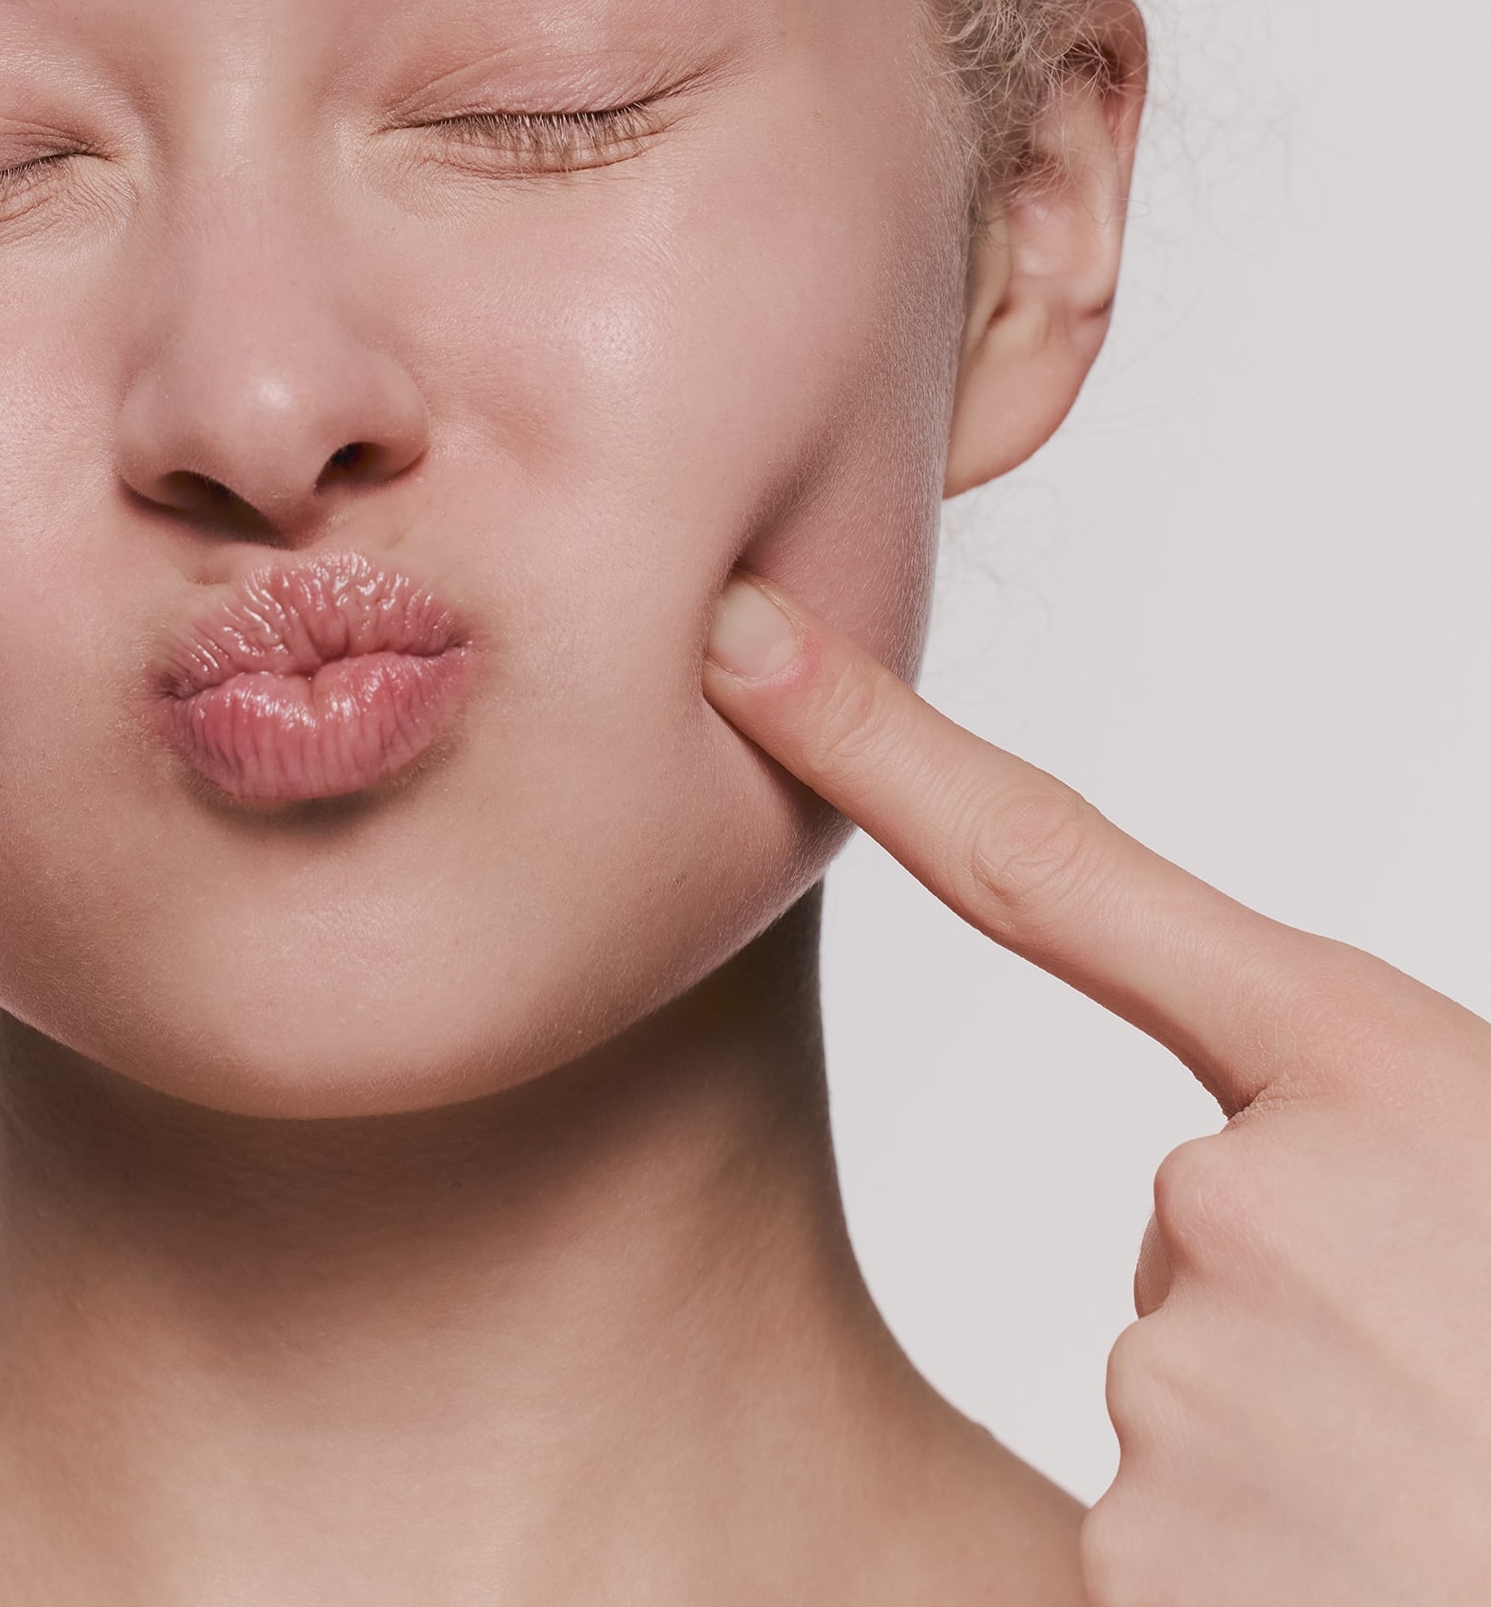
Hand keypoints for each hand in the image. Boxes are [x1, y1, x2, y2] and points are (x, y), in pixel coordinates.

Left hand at [705, 576, 1490, 1605]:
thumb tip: (1238, 1197)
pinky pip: (1159, 1537)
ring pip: (1179, 1388)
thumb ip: (1366, 1137)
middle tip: (1454, 1413)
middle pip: (1182, 1227)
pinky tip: (1376, 1583)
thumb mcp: (1488, 1168)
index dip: (870, 744)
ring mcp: (1187, 1398)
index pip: (1050, 867)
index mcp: (1374, 1078)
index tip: (738, 640)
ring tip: (1441, 1515)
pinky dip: (1258, 1573)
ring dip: (1296, 1456)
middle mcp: (1246, 1207)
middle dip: (1293, 1310)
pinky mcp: (1139, 1573)